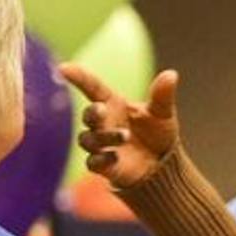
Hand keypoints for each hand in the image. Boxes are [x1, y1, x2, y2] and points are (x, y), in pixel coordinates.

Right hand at [63, 64, 179, 187]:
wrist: (162, 166)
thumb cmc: (158, 133)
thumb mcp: (163, 113)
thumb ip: (162, 95)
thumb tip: (171, 74)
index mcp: (113, 104)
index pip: (92, 87)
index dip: (78, 77)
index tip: (63, 68)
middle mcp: (103, 123)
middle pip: (88, 115)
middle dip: (92, 112)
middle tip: (102, 109)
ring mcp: (101, 145)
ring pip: (89, 139)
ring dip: (104, 137)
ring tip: (125, 136)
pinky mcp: (104, 166)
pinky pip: (93, 162)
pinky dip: (102, 159)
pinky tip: (115, 157)